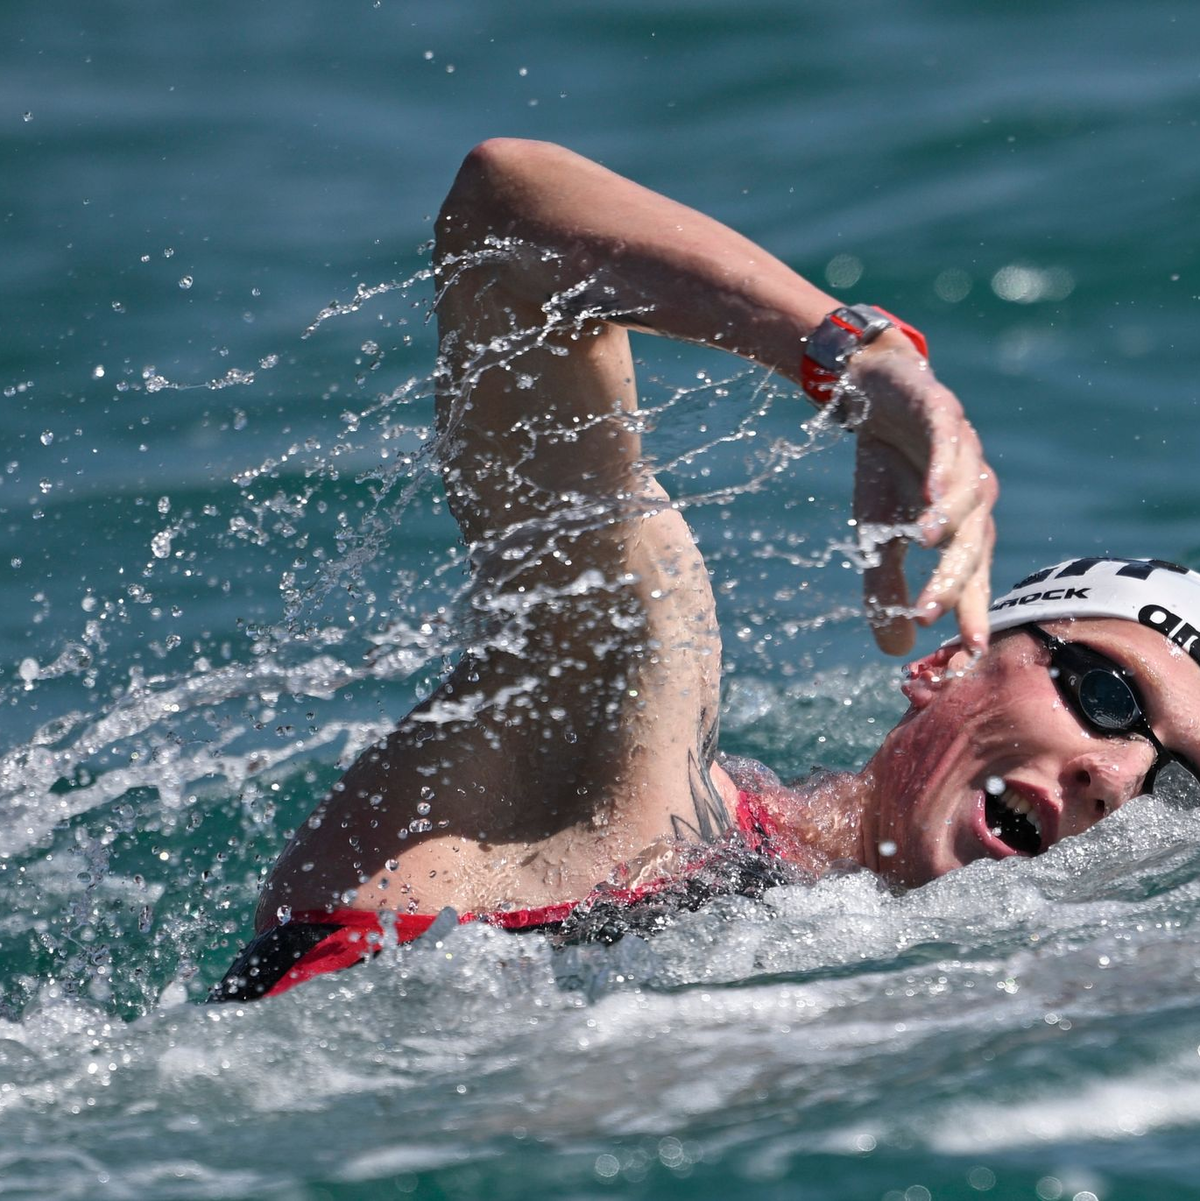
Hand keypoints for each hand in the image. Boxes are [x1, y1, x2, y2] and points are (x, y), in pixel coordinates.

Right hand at [844, 330, 996, 655]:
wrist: (878, 393)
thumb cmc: (886, 468)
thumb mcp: (877, 534)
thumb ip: (885, 587)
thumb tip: (895, 648)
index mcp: (963, 527)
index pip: (971, 577)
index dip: (970, 612)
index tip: (969, 652)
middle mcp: (974, 494)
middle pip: (972, 543)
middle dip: (955, 578)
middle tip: (933, 611)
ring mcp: (964, 452)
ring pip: (968, 492)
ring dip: (949, 518)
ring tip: (924, 541)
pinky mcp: (945, 412)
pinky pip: (950, 442)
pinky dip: (944, 466)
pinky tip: (931, 490)